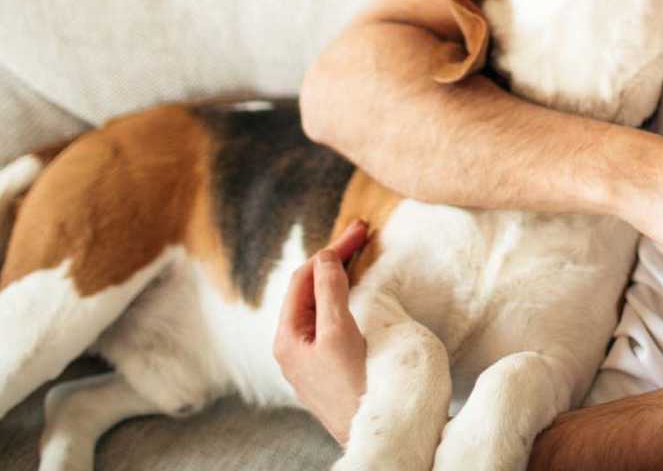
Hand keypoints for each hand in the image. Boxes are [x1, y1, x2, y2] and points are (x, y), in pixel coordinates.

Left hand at [273, 220, 371, 444]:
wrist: (374, 432)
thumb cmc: (353, 386)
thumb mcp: (339, 334)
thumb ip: (329, 292)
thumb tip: (325, 257)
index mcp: (287, 338)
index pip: (305, 278)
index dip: (331, 250)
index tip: (359, 230)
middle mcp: (293, 345)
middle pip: (310, 288)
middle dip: (334, 258)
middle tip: (362, 232)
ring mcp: (310, 355)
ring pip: (321, 303)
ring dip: (339, 275)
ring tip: (359, 252)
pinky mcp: (328, 363)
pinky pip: (331, 318)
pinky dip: (344, 296)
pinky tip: (357, 288)